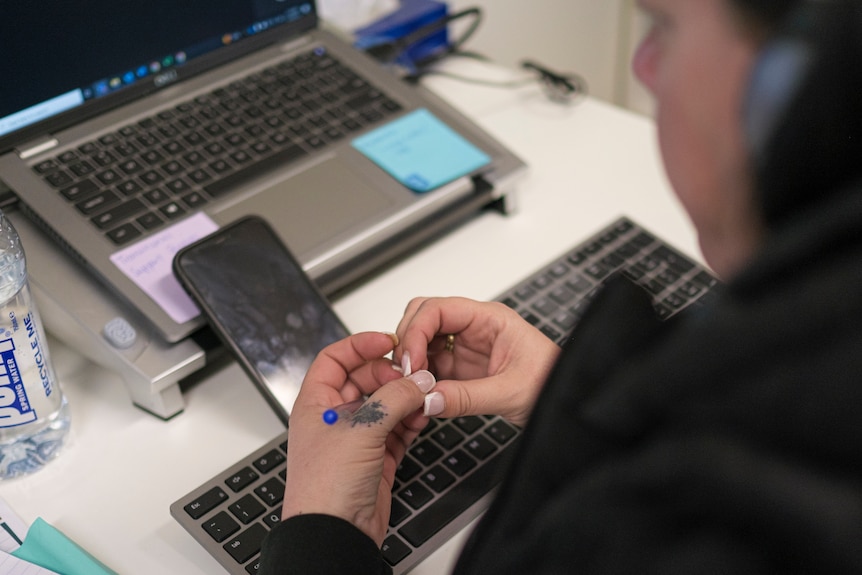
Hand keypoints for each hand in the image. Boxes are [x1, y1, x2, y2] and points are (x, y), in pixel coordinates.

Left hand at [282, 331, 436, 545]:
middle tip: (412, 375)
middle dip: (391, 374)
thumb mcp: (361, 429)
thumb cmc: (325, 485)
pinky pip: (398, 428)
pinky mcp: (377, 456)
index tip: (388, 340)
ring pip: (386, 403)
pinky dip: (412, 420)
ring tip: (423, 397)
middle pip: (366, 379)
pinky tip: (422, 416)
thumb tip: (418, 380)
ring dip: (406, 398)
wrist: (335, 533)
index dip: (360, 345)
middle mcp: (335, 417)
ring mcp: (357, 437)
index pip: (335, 359)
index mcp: (316, 403)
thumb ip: (394, 399)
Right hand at [395, 297, 560, 426]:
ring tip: (409, 385)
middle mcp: (474, 327)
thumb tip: (426, 400)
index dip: (417, 331)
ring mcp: (465, 348)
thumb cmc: (553, 384)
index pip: (439, 309)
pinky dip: (419, 378)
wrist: (569, 404)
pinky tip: (419, 394)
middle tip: (403, 372)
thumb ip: (467, 397)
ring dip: (410, 360)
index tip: (410, 362)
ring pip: (422, 342)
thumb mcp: (511, 392)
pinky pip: (430, 366)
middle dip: (408, 340)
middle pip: (424, 317)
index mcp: (490, 318)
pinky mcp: (462, 370)